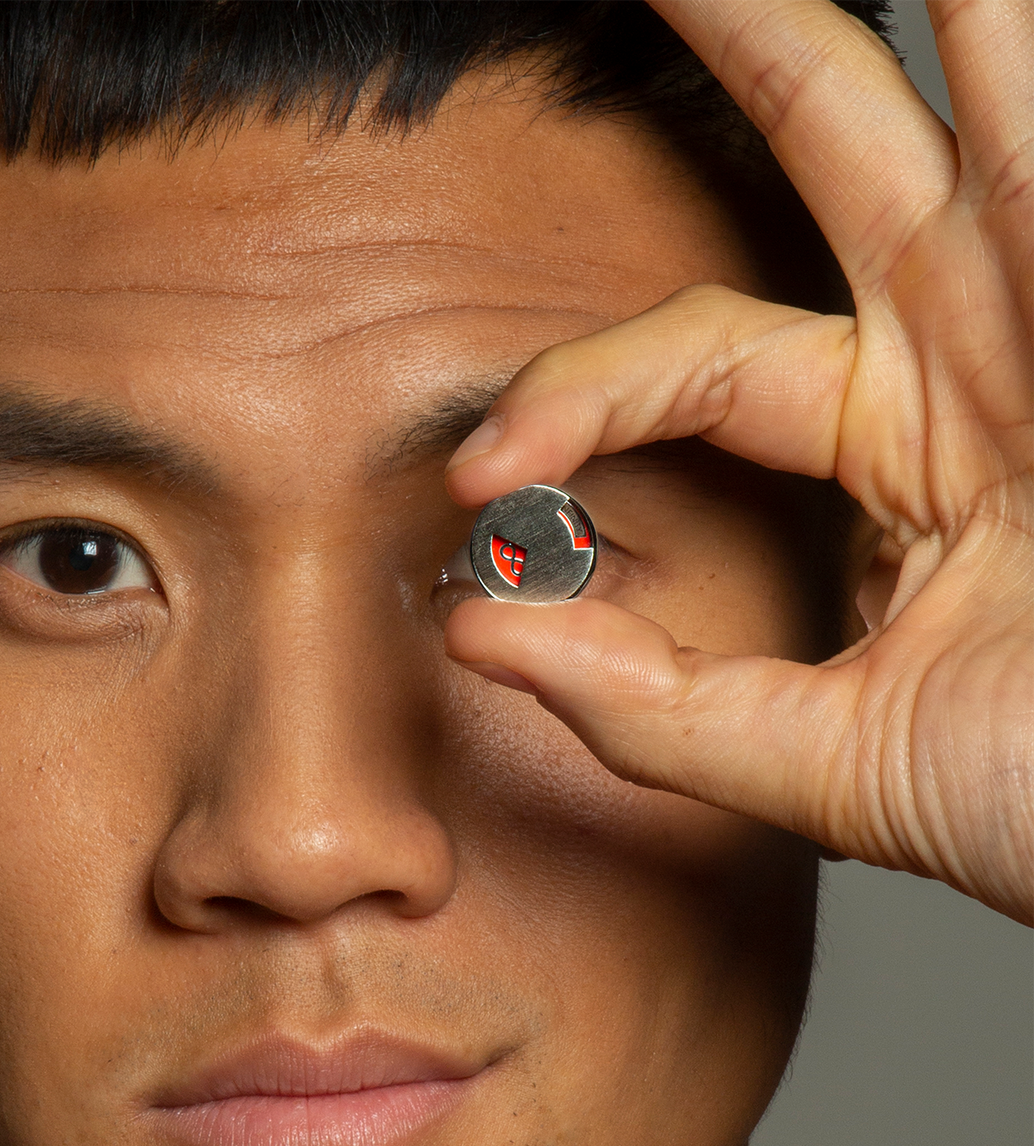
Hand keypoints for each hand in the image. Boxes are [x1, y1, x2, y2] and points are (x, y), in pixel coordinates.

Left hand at [444, 0, 1033, 925]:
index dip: (578, 394)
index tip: (486, 471)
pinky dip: (1030, 73)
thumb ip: (654, 706)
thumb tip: (478, 635)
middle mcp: (979, 344)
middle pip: (840, 142)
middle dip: (748, 42)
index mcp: (892, 439)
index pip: (695, 353)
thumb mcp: (828, 758)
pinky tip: (1000, 10)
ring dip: (947, 11)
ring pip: (991, 98)